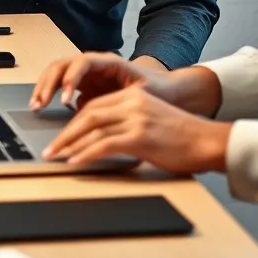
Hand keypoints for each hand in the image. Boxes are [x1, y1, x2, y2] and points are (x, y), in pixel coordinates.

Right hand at [29, 52, 165, 110]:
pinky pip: (61, 86)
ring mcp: (88, 75)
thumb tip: (103, 108)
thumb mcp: (143, 93)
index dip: (71, 79)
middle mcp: (95, 65)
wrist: (166, 90)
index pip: (82, 63)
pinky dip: (49, 94)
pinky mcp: (84, 87)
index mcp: (110, 62)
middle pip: (64, 64)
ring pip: (58, 73)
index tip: (66, 99)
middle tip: (40, 102)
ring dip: (44, 86)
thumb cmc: (157, 89)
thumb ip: (122, 98)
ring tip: (35, 105)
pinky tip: (42, 107)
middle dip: (49, 82)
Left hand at [41, 88, 231, 173]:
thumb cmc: (182, 138)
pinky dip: (86, 153)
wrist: (206, 142)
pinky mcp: (140, 136)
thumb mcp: (151, 122)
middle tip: (50, 149)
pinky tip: (75, 161)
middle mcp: (132, 102)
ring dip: (69, 144)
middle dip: (65, 133)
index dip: (73, 122)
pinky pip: (104, 144)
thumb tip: (101, 142)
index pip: (94, 106)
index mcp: (134, 96)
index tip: (61, 137)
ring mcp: (136, 118)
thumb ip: (127, 125)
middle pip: (88, 114)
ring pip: (92, 128)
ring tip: (55, 157)